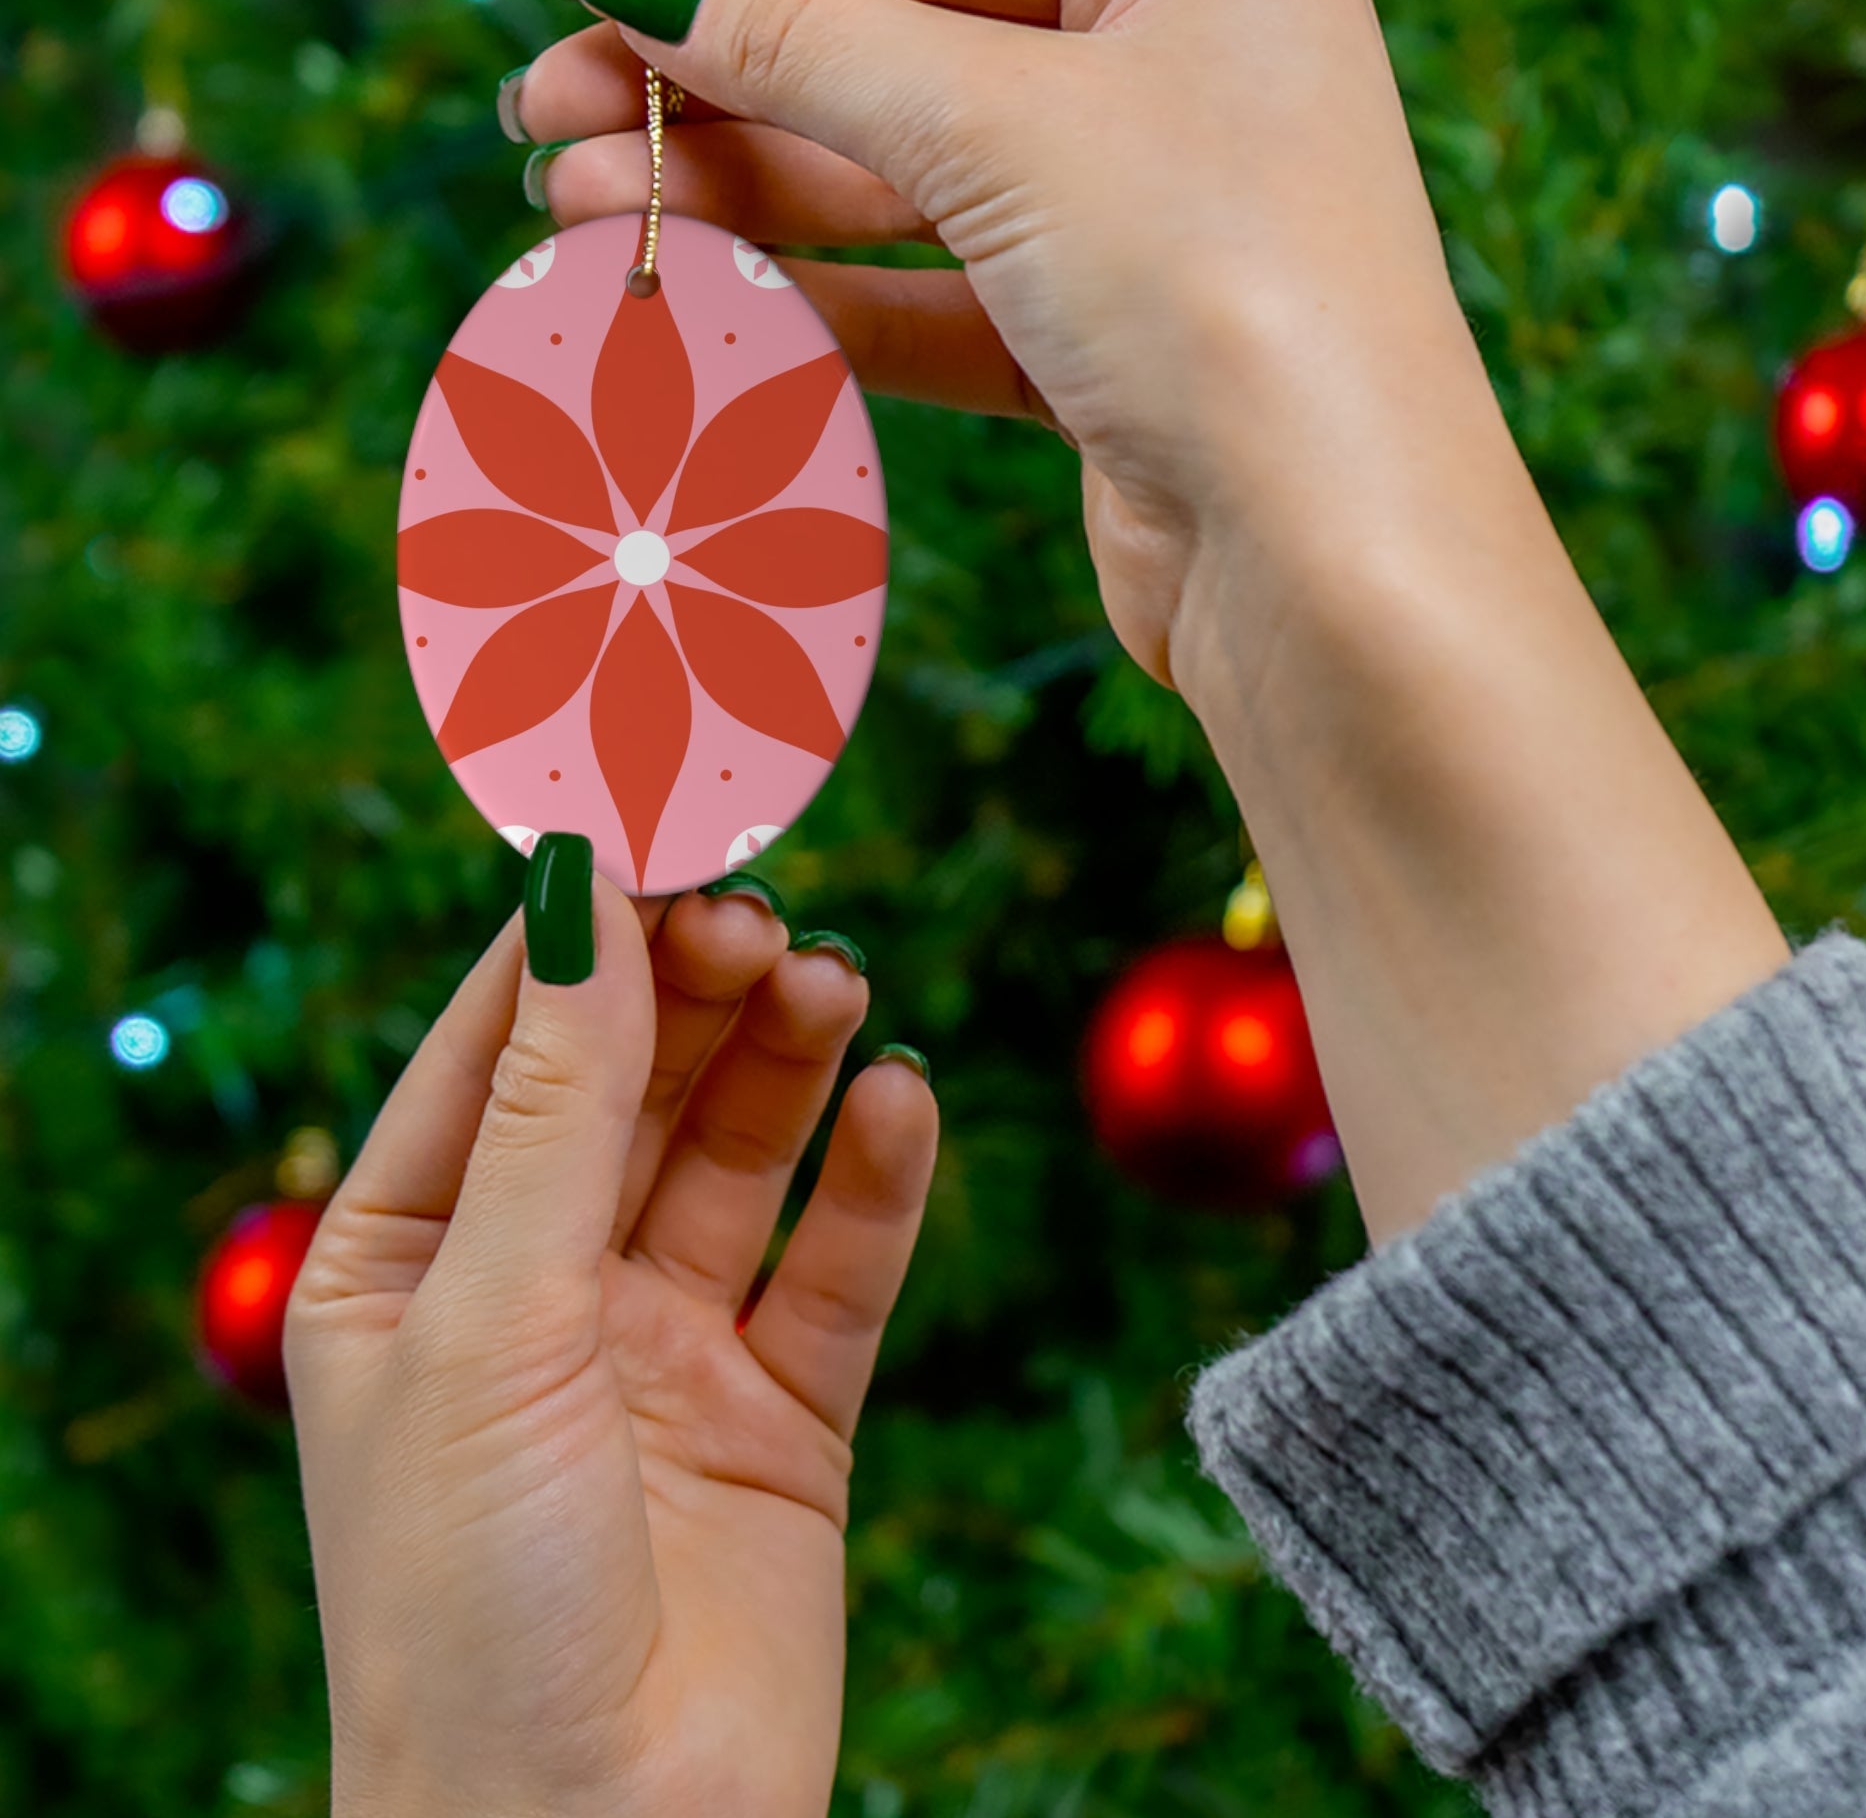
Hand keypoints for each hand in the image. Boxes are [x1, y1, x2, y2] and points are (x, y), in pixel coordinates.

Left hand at [286, 875, 936, 1817]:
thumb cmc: (470, 1600)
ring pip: (739, 1156)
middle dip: (695, 991)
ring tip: (835, 985)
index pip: (499, 1046)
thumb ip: (555, 1104)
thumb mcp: (492, 1318)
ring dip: (788, 1061)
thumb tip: (578, 888)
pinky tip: (900, 1103)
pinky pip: (837, 1266)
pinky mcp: (782, 1413)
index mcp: (410, 1261)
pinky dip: (874, 1180)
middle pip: (633, 1084)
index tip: (658, 819)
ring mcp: (664, 1349)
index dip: (578, 933)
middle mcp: (538, 1290)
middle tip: (763, 913)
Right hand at [513, 0, 1473, 698]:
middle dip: (720, 83)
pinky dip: (819, 298)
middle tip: (545, 112)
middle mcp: (1182, 71)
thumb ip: (807, 44)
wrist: (1330, 566)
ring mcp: (1145, 220)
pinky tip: (696, 292)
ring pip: (906, 185)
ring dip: (744, 196)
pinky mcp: (1107, 354)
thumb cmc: (1218, 289)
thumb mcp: (1000, 126)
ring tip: (576, 206)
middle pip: (901, 50)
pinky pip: (936, 300)